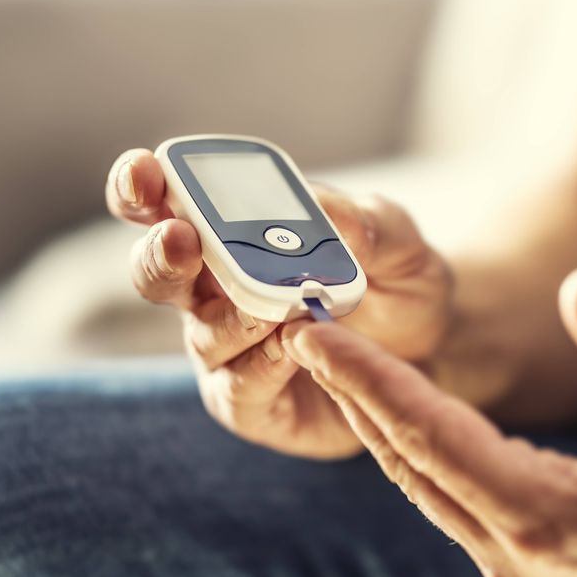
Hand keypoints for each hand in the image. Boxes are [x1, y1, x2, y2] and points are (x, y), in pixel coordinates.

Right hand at [105, 149, 452, 458]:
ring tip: (276, 309)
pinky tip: (289, 352)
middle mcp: (215, 293)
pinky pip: (237, 389)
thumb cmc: (399, 287)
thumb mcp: (399, 244)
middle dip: (160, 254)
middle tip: (182, 239)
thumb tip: (327, 213)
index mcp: (232, 235)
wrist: (435, 356)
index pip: (164, 205)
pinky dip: (259, 368)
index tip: (145, 171)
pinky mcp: (251, 405)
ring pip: (202, 335)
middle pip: (156, 272)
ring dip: (233, 318)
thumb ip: (365, 223)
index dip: (141, 187)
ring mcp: (228, 352)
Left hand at [287, 266, 576, 576]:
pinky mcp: (540, 569)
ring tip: (342, 359)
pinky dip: (426, 453)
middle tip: (305, 326)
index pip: (435, 439)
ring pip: (429, 488)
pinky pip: (459, 503)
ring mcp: (529, 574)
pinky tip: (410, 409)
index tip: (312, 329)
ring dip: (386, 424)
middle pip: (414, 466)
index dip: (372, 380)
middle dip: (360, 397)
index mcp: (557, 521)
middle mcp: (525, 560)